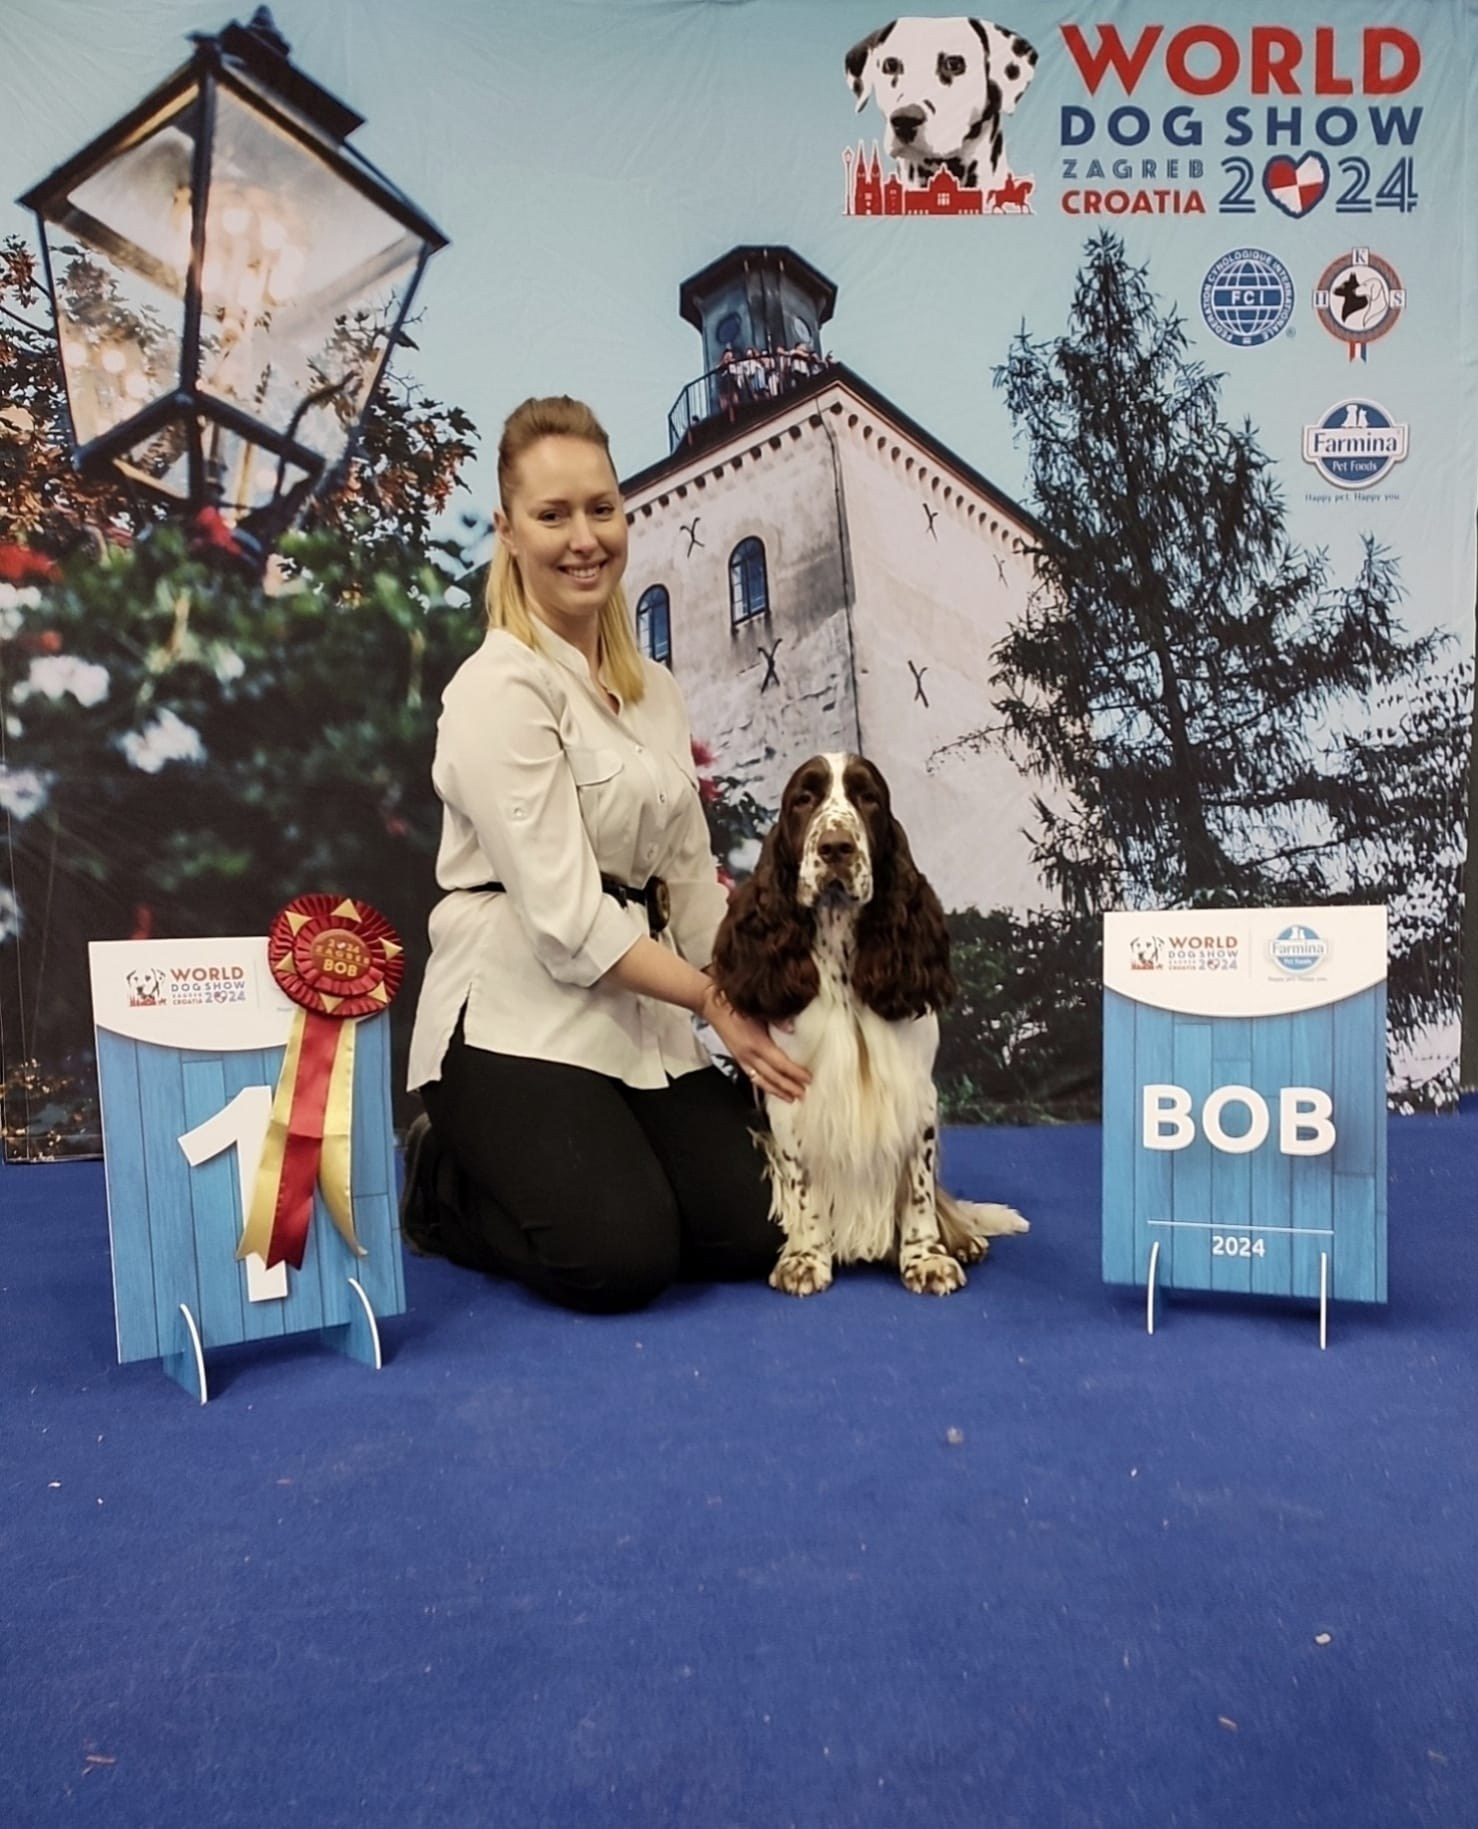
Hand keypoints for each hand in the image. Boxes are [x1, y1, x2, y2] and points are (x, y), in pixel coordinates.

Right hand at [700, 985, 808, 1102]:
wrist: (711, 1004)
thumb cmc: (733, 1004)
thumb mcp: (758, 1009)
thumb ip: (777, 1021)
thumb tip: (792, 1029)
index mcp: (756, 1044)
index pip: (780, 1064)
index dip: (795, 1073)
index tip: (807, 1079)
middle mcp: (748, 1055)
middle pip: (772, 1077)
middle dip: (788, 1087)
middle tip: (802, 1094)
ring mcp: (741, 1058)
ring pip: (761, 1080)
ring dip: (776, 1091)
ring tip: (789, 1097)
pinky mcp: (737, 1057)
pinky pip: (752, 1076)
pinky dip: (763, 1084)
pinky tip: (769, 1087)